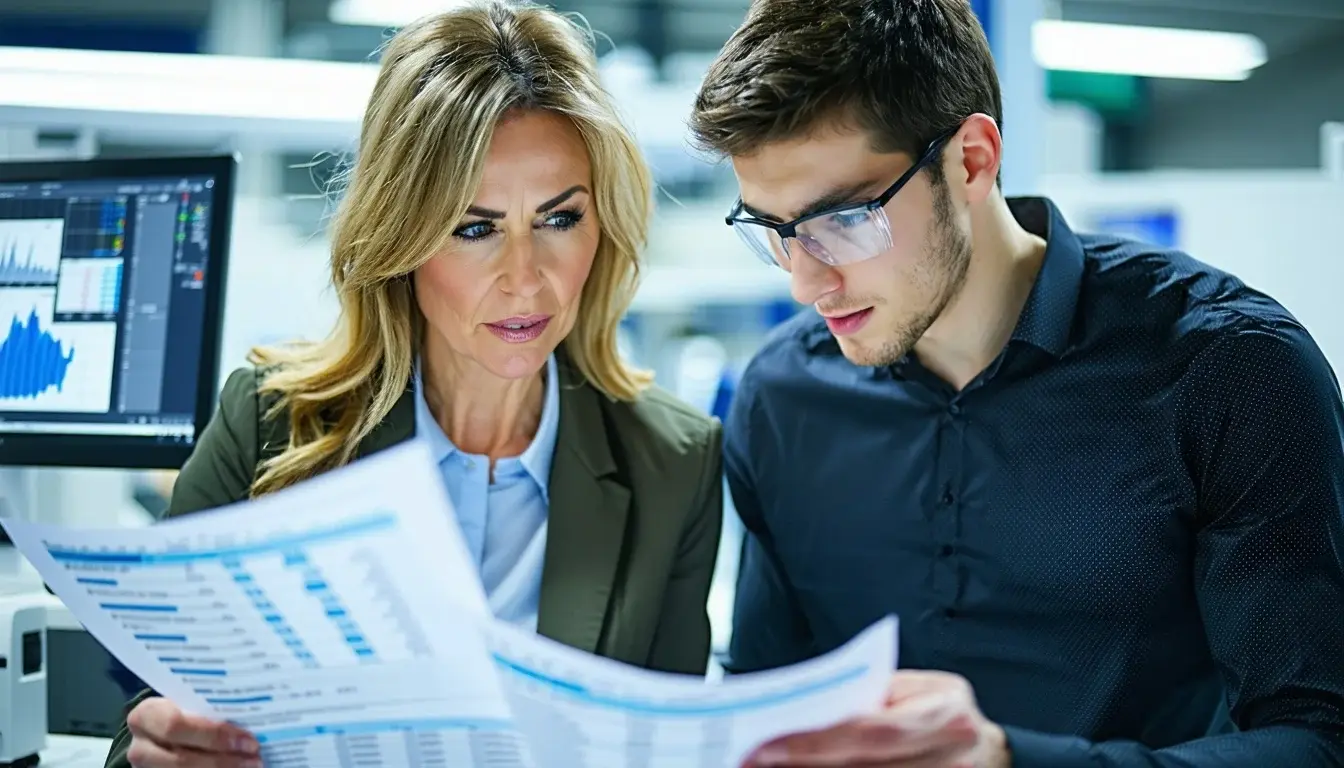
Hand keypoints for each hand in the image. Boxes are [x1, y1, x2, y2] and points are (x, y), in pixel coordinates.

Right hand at [126, 697, 261, 767]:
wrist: (162, 733)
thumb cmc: (186, 711)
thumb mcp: (191, 704)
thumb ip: (211, 708)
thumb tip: (256, 712)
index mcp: (147, 715)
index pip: (176, 726)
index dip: (214, 735)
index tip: (248, 740)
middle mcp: (140, 746)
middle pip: (182, 759)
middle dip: (223, 760)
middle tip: (255, 756)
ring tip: (252, 765)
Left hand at [743, 670, 1009, 766]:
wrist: (988, 748)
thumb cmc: (939, 708)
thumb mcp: (913, 689)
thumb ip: (870, 696)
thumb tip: (806, 708)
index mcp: (947, 710)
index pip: (872, 730)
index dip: (817, 740)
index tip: (767, 743)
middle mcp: (952, 752)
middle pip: (865, 766)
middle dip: (805, 763)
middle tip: (755, 759)